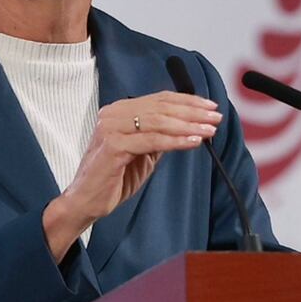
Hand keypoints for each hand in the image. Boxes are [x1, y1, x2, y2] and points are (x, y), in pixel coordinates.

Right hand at [43, 92, 221, 261]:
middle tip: (215, 117)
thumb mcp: (143, 151)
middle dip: (193, 112)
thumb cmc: (114, 177)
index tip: (210, 106)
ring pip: (159, 121)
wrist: (85, 202)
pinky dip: (176, 141)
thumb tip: (192, 124)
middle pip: (162, 107)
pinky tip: (193, 142)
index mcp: (120, 110)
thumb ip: (160, 135)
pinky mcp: (113, 146)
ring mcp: (111, 128)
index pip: (160, 99)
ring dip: (189, 126)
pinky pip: (152, 141)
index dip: (188, 101)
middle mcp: (113, 114)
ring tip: (209, 130)